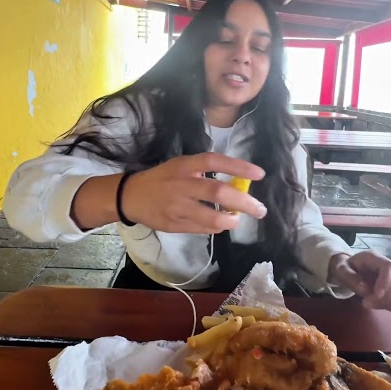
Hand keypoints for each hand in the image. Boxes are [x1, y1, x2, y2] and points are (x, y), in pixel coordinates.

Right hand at [121, 153, 266, 233]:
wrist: (130, 196)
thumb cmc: (161, 178)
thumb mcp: (180, 166)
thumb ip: (204, 173)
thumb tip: (236, 185)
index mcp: (184, 166)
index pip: (215, 161)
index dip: (239, 166)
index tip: (260, 174)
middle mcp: (181, 184)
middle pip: (218, 191)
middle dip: (243, 202)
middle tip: (260, 209)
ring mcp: (177, 206)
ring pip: (211, 216)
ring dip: (230, 220)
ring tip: (238, 220)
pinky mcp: (173, 224)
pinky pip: (201, 228)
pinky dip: (215, 228)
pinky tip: (220, 225)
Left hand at [329, 251, 390, 311]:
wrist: (348, 269)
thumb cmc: (344, 268)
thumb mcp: (340, 270)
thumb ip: (350, 277)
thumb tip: (365, 289)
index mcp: (374, 258)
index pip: (388, 266)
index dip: (386, 281)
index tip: (377, 294)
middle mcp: (386, 265)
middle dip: (386, 295)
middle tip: (366, 303)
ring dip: (389, 301)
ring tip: (370, 304)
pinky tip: (378, 305)